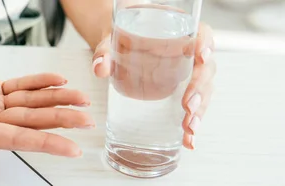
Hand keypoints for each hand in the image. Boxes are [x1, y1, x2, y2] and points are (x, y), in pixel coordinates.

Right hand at [0, 42, 93, 156]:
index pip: (17, 138)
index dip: (45, 142)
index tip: (69, 147)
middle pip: (30, 121)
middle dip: (59, 120)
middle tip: (85, 121)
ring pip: (30, 104)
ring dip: (56, 100)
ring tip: (81, 99)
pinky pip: (21, 87)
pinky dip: (40, 83)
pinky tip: (58, 81)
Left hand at [91, 23, 215, 149]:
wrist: (118, 45)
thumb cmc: (121, 38)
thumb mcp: (111, 41)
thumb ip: (105, 52)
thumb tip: (100, 68)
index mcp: (178, 32)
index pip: (202, 33)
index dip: (206, 43)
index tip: (202, 56)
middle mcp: (188, 52)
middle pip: (205, 69)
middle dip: (200, 89)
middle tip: (189, 105)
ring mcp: (188, 73)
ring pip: (204, 90)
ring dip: (200, 110)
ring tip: (189, 127)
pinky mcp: (182, 90)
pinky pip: (195, 105)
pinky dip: (193, 122)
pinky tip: (189, 139)